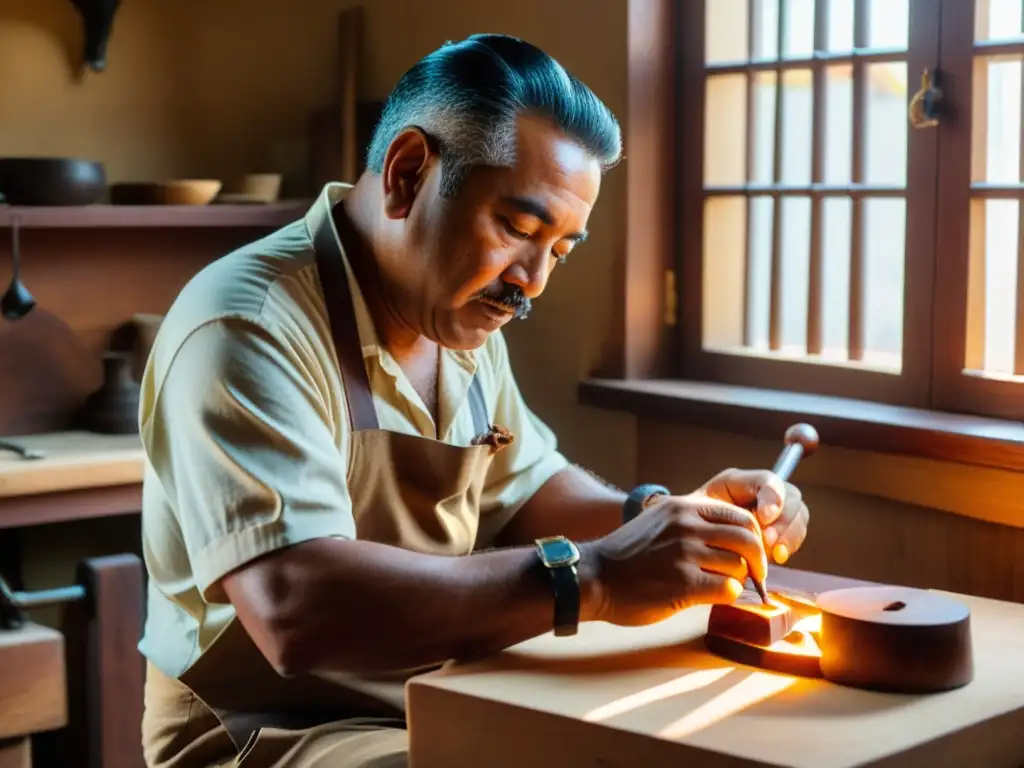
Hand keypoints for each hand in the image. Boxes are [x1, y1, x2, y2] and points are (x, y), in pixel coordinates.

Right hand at [583, 493, 766, 626]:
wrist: (593, 576)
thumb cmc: (626, 556)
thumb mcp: (659, 522)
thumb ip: (692, 524)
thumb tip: (734, 540)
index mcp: (683, 507)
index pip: (740, 516)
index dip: (753, 537)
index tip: (750, 553)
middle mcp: (687, 524)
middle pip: (748, 540)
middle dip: (757, 561)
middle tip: (755, 576)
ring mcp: (685, 553)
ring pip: (740, 566)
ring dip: (736, 580)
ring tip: (719, 585)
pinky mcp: (683, 582)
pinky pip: (727, 589)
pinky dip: (725, 596)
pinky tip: (708, 596)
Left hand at [698, 468, 808, 564]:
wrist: (694, 541)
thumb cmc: (695, 522)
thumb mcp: (700, 509)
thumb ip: (722, 509)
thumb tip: (751, 522)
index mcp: (744, 482)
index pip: (768, 481)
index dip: (772, 497)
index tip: (764, 517)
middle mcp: (766, 492)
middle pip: (791, 498)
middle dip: (783, 521)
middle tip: (769, 542)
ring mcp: (778, 512)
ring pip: (798, 516)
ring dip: (789, 535)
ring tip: (775, 554)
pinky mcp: (781, 532)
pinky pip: (796, 535)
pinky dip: (790, 546)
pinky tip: (778, 557)